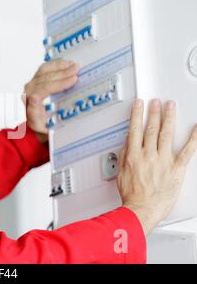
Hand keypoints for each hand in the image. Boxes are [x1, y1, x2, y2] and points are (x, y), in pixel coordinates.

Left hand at [24, 59, 79, 143]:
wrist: (37, 128)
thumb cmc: (44, 130)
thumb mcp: (45, 131)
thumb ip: (39, 120)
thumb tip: (34, 100)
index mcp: (30, 109)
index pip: (41, 92)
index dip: (58, 85)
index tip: (73, 80)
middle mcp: (27, 96)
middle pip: (44, 81)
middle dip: (62, 75)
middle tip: (77, 72)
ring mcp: (30, 87)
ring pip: (43, 72)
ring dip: (59, 68)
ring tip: (74, 66)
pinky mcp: (34, 81)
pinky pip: (43, 70)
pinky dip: (55, 65)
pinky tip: (66, 63)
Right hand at [118, 99, 196, 235]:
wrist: (142, 209)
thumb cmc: (132, 195)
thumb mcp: (121, 173)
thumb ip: (124, 156)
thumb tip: (127, 144)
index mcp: (133, 156)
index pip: (135, 129)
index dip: (137, 115)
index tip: (139, 104)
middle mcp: (148, 155)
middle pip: (151, 129)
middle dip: (154, 112)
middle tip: (156, 102)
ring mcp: (163, 161)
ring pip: (166, 134)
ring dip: (168, 118)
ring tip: (170, 106)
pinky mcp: (176, 169)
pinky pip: (187, 151)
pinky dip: (193, 138)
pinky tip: (196, 128)